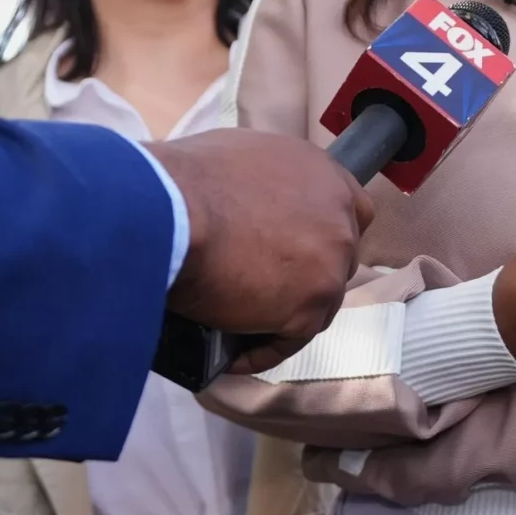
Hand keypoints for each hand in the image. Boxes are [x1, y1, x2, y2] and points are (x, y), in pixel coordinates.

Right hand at [151, 130, 373, 372]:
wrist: (165, 213)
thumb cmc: (180, 181)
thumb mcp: (237, 158)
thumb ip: (264, 184)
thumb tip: (246, 210)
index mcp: (323, 175)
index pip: (351, 211)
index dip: (324, 235)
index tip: (300, 251)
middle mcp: (338, 218)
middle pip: (336, 260)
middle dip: (305, 276)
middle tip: (262, 290)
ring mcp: (329, 266)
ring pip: (317, 304)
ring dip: (283, 316)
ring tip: (240, 328)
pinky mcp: (307, 308)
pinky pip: (289, 340)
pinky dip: (261, 350)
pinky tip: (232, 356)